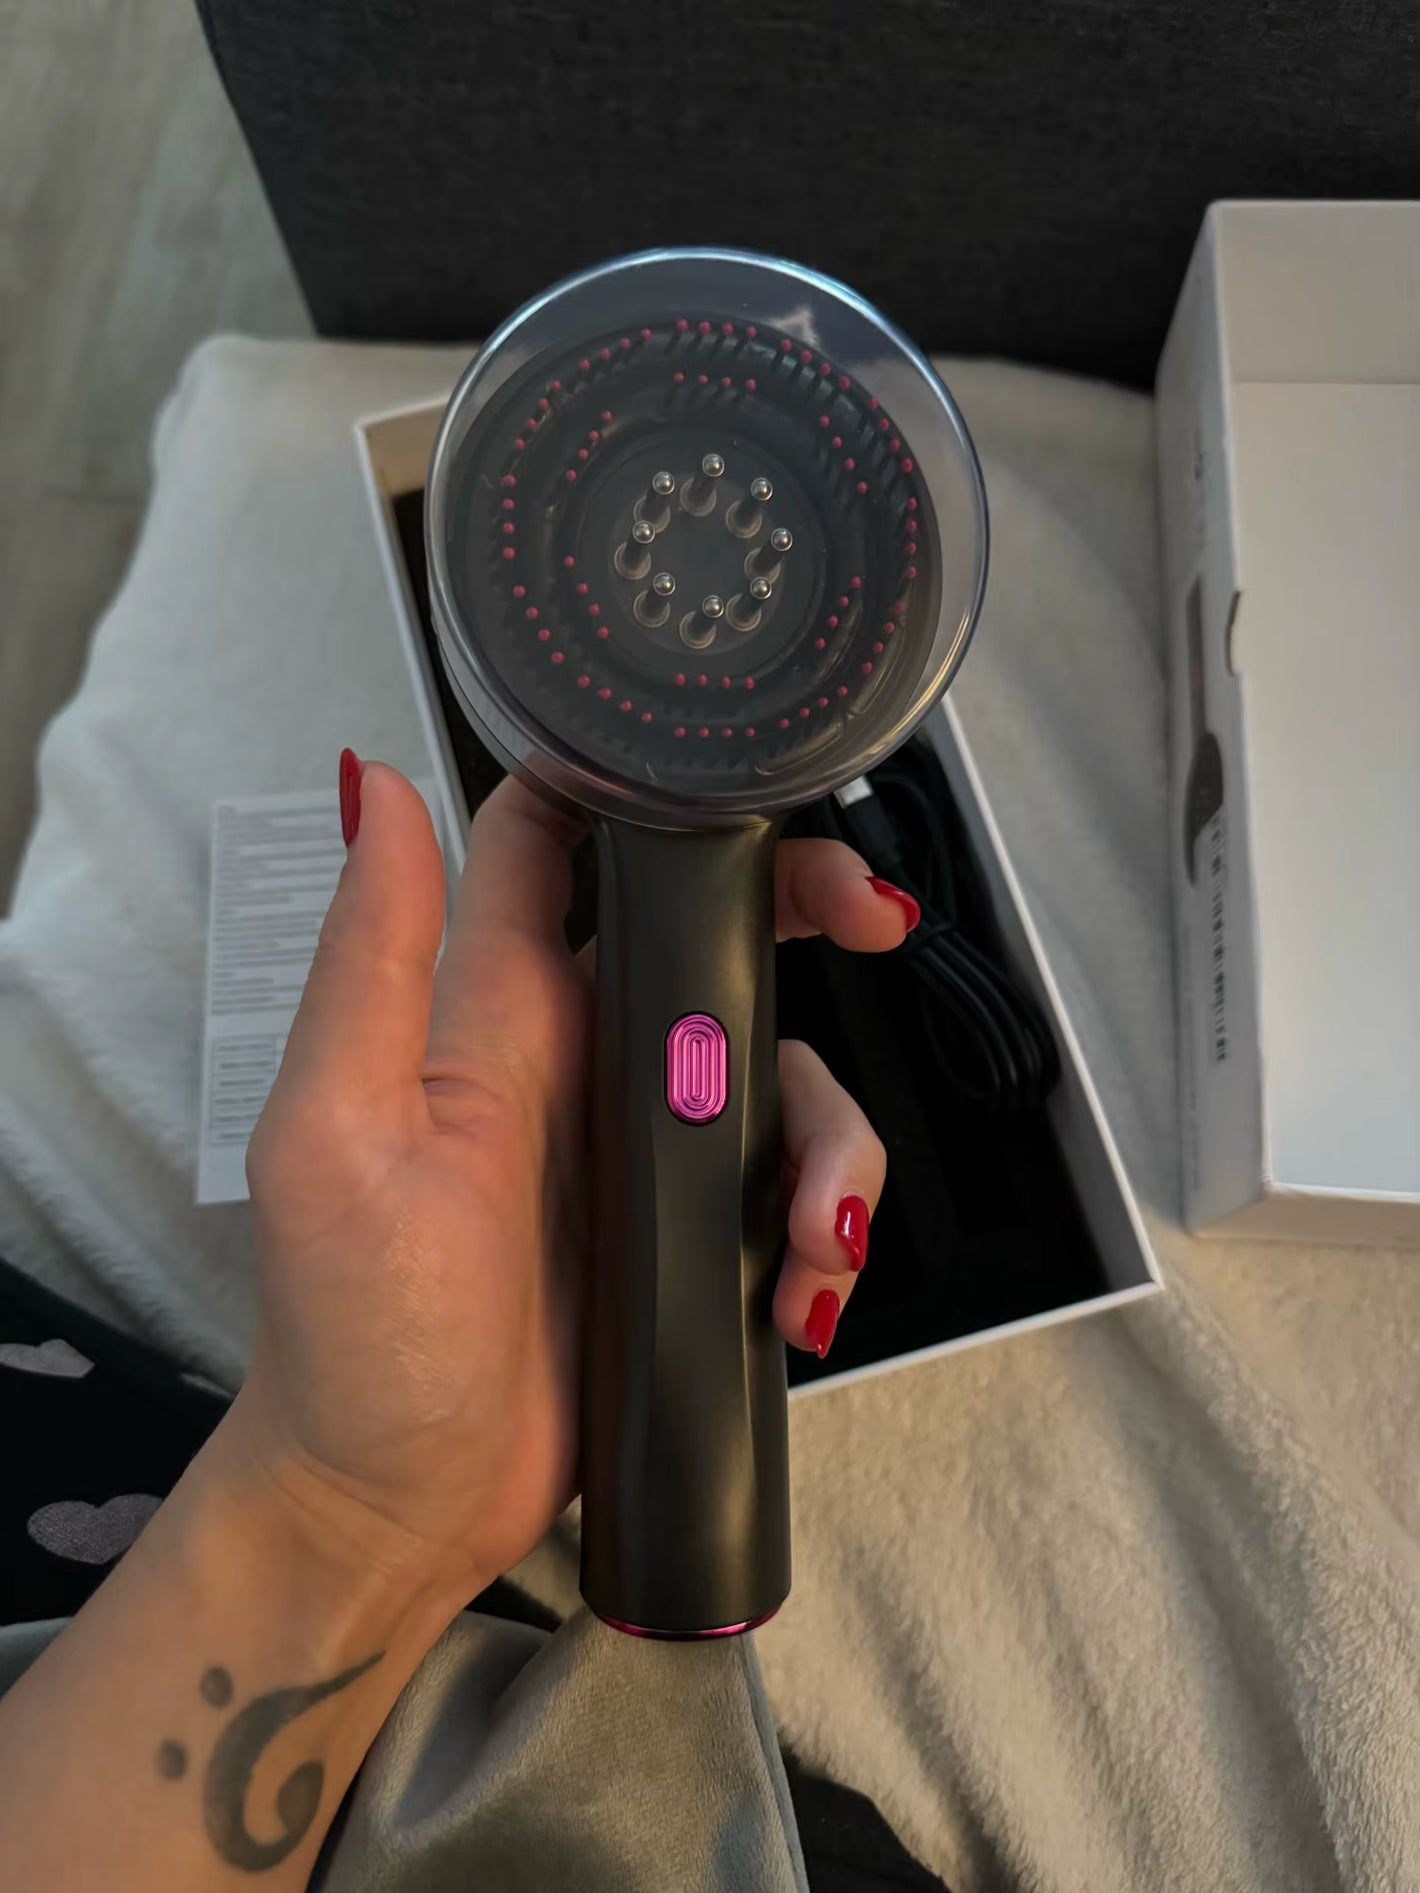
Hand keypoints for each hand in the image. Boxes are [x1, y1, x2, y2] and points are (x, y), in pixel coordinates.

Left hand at [231, 761, 914, 1605]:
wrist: (400, 1506)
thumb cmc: (354, 1333)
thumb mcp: (340, 1134)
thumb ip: (373, 958)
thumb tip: (372, 784)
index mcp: (495, 1013)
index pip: (561, 843)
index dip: (645, 783)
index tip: (738, 774)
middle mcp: (578, 1059)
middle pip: (716, 939)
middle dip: (806, 916)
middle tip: (876, 931)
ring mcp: (643, 1149)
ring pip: (780, 1075)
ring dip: (833, 1138)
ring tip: (820, 1235)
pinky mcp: (688, 1234)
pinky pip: (788, 1189)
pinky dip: (825, 1227)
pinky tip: (809, 1286)